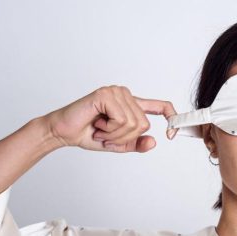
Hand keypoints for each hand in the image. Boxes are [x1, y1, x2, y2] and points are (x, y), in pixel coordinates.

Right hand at [41, 85, 176, 152]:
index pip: (161, 106)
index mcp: (131, 104)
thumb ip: (136, 143)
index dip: (172, 117)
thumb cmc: (88, 134)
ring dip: (115, 135)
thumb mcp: (118, 143)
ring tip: (101, 129)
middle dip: (125, 138)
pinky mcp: (106, 95)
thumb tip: (154, 141)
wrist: (64, 132)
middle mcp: (125, 94)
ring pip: (133, 124)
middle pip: (144, 124)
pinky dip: (110, 129)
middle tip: (107, 136)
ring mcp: (116, 92)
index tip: (172, 135)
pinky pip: (121, 120)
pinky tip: (97, 123)